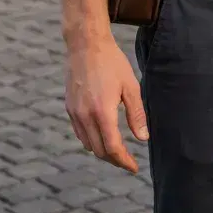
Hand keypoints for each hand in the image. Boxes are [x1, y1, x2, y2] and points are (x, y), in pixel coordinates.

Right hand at [64, 36, 148, 171]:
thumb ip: (137, 114)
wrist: (85, 44)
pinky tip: (102, 134)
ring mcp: (74, 113)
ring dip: (102, 151)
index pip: (113, 148)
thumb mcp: (130, 85)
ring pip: (88, 144)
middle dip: (114, 159)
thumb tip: (143, 138)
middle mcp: (85, 116)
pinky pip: (80, 133)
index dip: (124, 162)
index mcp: (102, 112)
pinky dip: (91, 140)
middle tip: (128, 161)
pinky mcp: (69, 107)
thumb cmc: (111, 62)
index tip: (134, 168)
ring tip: (117, 149)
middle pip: (99, 151)